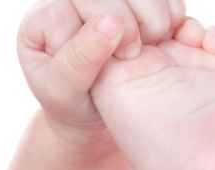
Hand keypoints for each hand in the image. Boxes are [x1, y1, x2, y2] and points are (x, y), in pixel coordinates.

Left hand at [19, 0, 188, 146]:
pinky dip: (171, 9)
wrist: (97, 114)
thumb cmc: (73, 105)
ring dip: (152, 10)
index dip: (97, 27)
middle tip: (136, 52)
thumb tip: (109, 24)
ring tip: (154, 41)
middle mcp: (71, 0)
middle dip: (127, 16)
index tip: (118, 59)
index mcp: (43, 18)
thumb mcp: (63, 92)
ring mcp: (104, 0)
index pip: (71, 2)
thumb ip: (78, 60)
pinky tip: (167, 35)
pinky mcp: (133, 2)